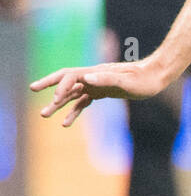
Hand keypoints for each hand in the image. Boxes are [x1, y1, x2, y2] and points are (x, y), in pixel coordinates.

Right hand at [30, 57, 167, 126]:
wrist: (154, 78)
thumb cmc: (142, 79)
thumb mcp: (126, 80)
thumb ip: (106, 79)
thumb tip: (87, 78)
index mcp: (95, 72)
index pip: (71, 77)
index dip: (61, 86)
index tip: (56, 99)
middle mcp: (93, 77)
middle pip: (65, 82)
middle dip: (49, 87)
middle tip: (32, 90)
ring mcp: (96, 85)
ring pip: (72, 94)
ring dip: (58, 104)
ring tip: (44, 115)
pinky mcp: (102, 93)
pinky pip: (83, 102)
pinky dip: (73, 112)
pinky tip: (65, 123)